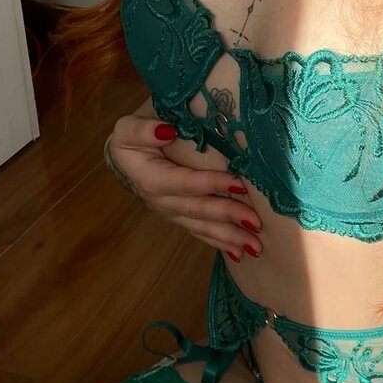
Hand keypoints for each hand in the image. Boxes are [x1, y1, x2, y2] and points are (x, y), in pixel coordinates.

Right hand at [104, 110, 261, 261]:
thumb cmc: (133, 139)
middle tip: (256, 223)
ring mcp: (171, 212)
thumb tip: (166, 131)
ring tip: (254, 246)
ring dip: (229, 237)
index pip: (185, 182)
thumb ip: (142, 131)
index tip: (239, 184)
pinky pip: (200, 231)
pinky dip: (220, 242)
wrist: (126, 158)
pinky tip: (238, 253)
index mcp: (151, 178)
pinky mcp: (180, 217)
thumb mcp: (128, 129)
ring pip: (202, 227)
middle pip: (198, 210)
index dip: (211, 184)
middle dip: (228, 217)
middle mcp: (161, 201)